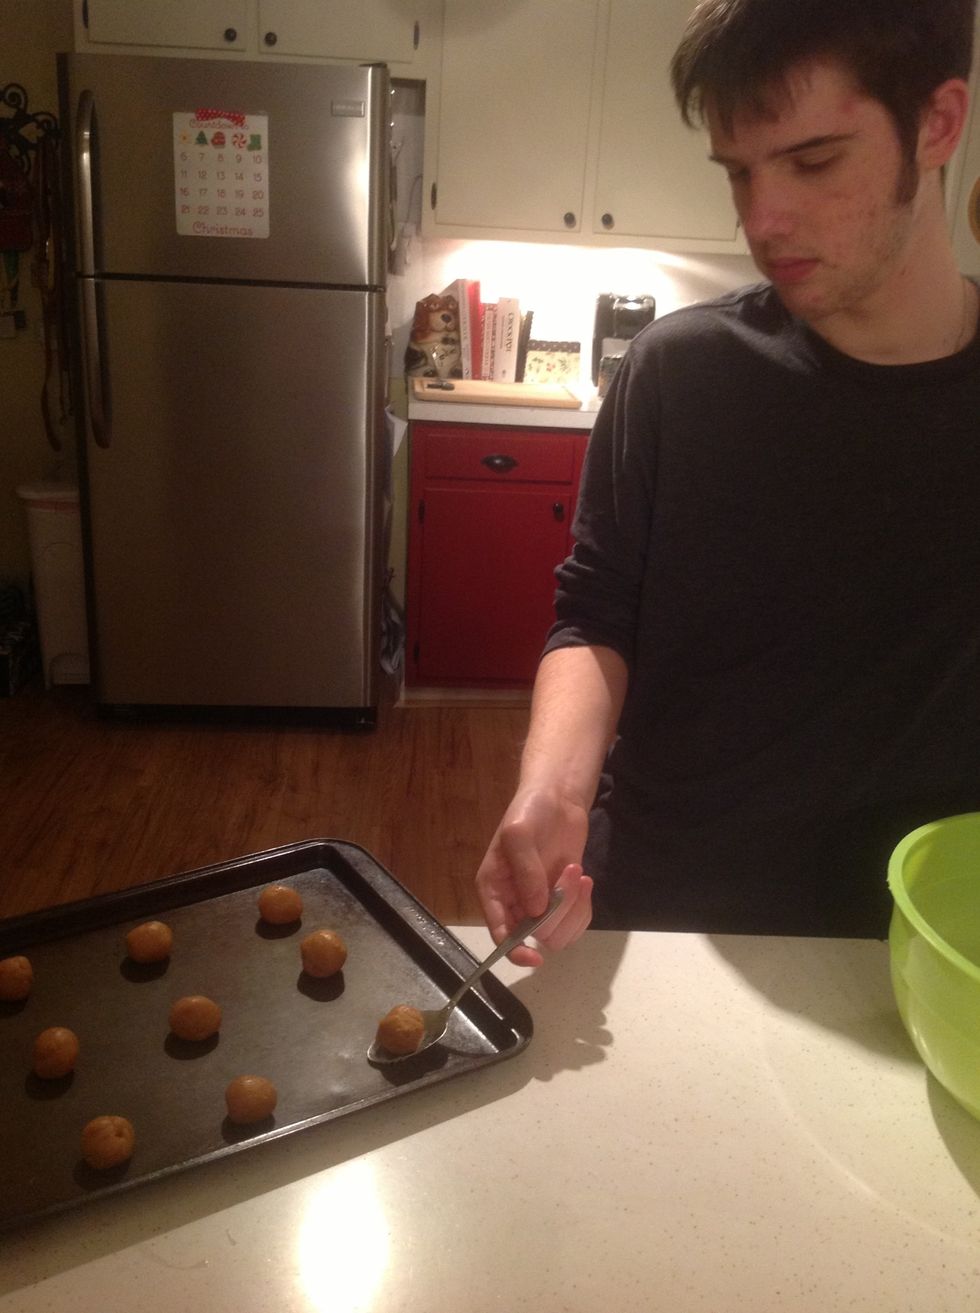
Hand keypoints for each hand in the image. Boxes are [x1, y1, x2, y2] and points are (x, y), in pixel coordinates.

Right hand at [475, 786, 593, 967]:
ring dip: (574, 908)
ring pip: (558, 933)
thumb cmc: (529, 811)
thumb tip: (535, 910)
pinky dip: (584, 907)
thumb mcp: (519, 833)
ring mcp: (541, 904)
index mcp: (494, 890)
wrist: (557, 799)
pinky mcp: (563, 900)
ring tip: (577, 873)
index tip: (535, 956)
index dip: (515, 950)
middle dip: (559, 908)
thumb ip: (525, 871)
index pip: (499, 933)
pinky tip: (584, 880)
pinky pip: (575, 923)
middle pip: (537, 934)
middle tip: (569, 872)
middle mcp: (515, 903)